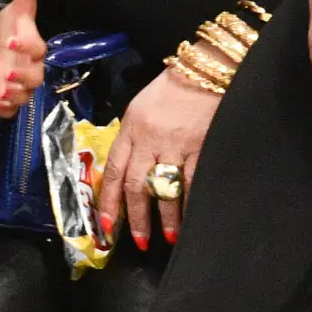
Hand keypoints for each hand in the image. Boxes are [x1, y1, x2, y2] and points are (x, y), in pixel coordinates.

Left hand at [0, 0, 46, 116]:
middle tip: (6, 73)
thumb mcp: (15, 12)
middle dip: (22, 78)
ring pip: (25, 96)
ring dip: (14, 96)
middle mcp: (31, 68)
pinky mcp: (9, 95)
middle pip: (35, 78)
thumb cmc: (10, 28)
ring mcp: (20, 84)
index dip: (27, 47)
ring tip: (1, 92)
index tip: (11, 41)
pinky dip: (4, 110)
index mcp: (35, 48)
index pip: (38, 50)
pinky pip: (12, 109)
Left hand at [96, 66, 218, 250]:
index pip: (114, 170)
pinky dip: (189, 203)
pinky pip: (191, 181)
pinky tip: (191, 217)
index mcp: (130, 129)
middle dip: (136, 217)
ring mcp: (175, 144)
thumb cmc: (171, 89)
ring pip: (164, 188)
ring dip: (165, 217)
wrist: (204, 70)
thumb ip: (132, 138)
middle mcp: (149, 139)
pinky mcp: (199, 146)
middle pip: (136, 185)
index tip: (108, 225)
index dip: (109, 201)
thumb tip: (126, 171)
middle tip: (139, 240)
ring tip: (168, 236)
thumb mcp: (140, 109)